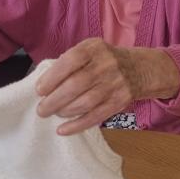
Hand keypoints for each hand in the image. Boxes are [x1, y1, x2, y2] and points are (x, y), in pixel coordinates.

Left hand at [35, 38, 179, 135]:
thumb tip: (45, 84)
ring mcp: (115, 84)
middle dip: (54, 100)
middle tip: (42, 109)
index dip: (52, 77)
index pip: (71, 60)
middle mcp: (106, 65)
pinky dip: (77, 125)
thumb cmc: (105, 60)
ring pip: (85, 102)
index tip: (40, 90)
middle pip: (76, 85)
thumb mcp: (90, 51)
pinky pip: (96, 116)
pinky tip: (63, 130)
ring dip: (65, 111)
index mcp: (94, 48)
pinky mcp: (120, 101)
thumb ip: (70, 62)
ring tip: (54, 113)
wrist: (140, 69)